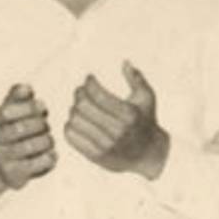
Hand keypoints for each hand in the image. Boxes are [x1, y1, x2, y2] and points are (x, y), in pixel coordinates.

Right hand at [0, 84, 56, 198]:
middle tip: (46, 125)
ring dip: (46, 140)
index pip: (7, 112)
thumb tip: (27, 88)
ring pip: (31, 146)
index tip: (42, 107)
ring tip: (49, 139)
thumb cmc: (6, 136)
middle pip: (20, 129)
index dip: (29, 107)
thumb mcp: (5, 115)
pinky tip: (51, 153)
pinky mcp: (15, 175)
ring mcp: (2, 159)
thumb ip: (16, 98)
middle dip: (40, 124)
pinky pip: (38, 163)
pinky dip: (50, 157)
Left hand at [65, 61, 169, 179]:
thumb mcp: (147, 98)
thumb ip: (137, 79)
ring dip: (74, 109)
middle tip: (80, 90)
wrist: (148, 154)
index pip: (98, 94)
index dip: (89, 83)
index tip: (89, 78)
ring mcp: (105, 145)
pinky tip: (77, 120)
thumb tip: (125, 62)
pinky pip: (71, 136)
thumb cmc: (146, 121)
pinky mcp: (96, 156)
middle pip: (83, 106)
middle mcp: (117, 131)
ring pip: (75, 120)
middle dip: (79, 93)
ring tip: (79, 106)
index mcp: (129, 115)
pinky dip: (69, 125)